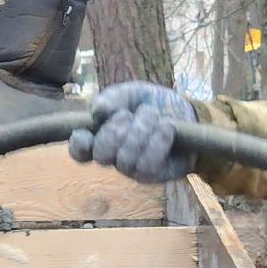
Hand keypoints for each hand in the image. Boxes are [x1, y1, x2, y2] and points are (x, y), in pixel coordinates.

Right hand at [70, 82, 197, 183]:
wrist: (187, 112)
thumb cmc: (152, 103)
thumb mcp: (132, 93)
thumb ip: (113, 97)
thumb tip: (97, 111)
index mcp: (101, 136)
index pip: (79, 150)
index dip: (79, 143)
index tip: (86, 130)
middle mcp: (113, 156)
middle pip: (101, 155)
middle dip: (114, 132)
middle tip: (128, 115)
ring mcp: (132, 169)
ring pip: (125, 160)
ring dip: (140, 132)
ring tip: (154, 116)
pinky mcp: (153, 175)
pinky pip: (148, 164)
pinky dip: (158, 141)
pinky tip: (167, 127)